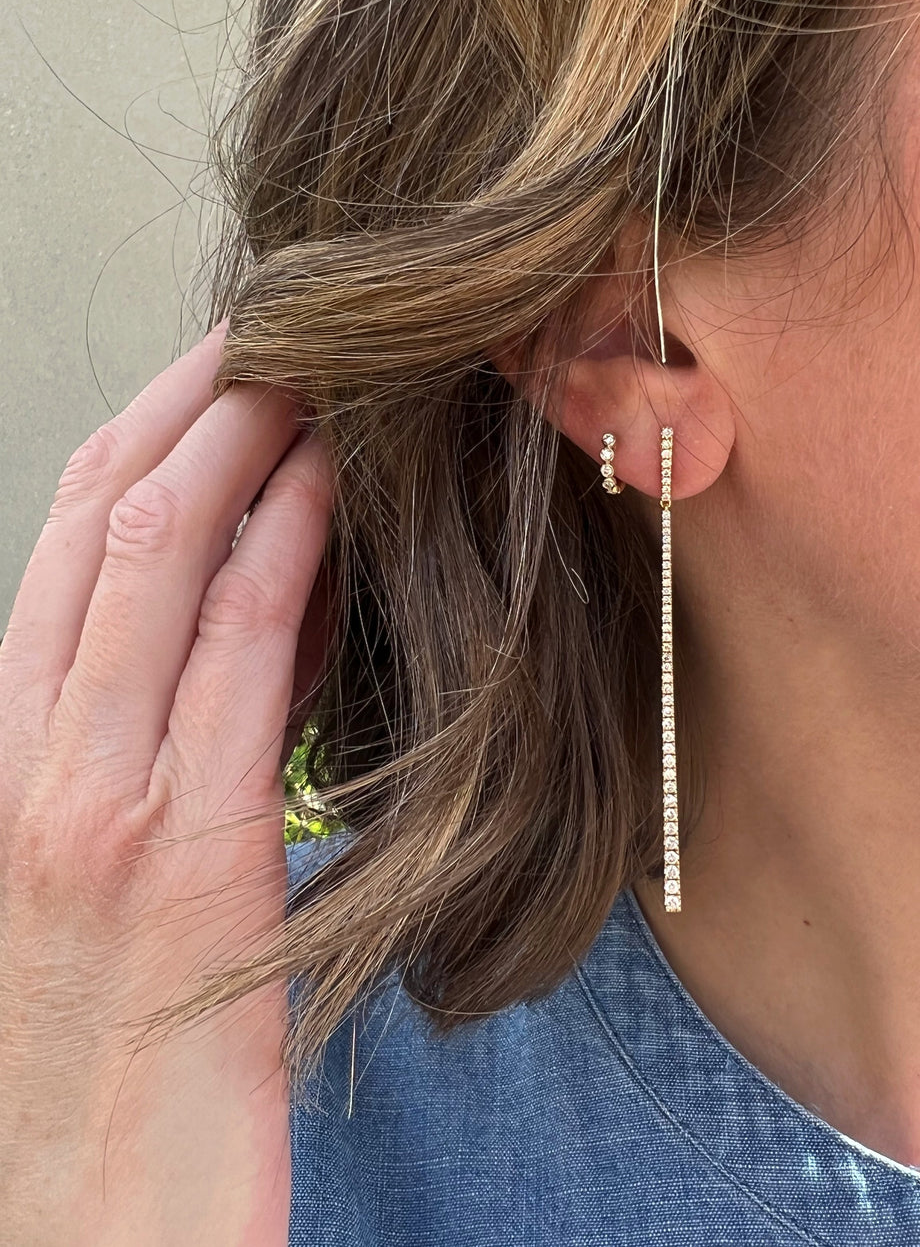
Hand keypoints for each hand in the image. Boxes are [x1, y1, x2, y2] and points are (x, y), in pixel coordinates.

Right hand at [0, 320, 333, 1245]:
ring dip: (236, 438)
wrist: (88, 1235)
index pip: (66, 541)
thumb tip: (283, 605)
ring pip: (150, 553)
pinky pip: (229, 649)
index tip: (225, 365)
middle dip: (188, 398)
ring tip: (312, 362)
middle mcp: (28, 752)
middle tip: (273, 323)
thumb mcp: (121, 869)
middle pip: (97, 515)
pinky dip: (278, 544)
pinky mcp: (176, 848)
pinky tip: (329, 479)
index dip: (146, 431)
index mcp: (13, 753)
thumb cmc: (117, 1059)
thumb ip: (182, 730)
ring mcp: (89, 793)